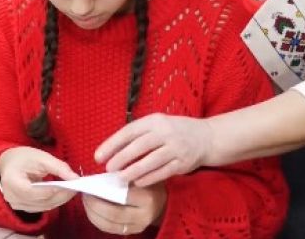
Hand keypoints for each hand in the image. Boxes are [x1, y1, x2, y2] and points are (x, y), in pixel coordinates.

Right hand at [0, 146, 79, 212]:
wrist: (9, 164)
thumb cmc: (23, 158)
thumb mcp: (41, 157)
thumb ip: (58, 167)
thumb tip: (75, 178)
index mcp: (12, 181)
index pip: (33, 192)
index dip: (51, 191)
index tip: (69, 185)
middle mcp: (12, 197)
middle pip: (41, 201)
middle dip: (60, 195)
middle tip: (76, 187)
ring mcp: (17, 204)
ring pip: (44, 207)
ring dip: (60, 199)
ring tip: (72, 189)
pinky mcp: (24, 207)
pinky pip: (42, 207)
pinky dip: (54, 201)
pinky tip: (63, 193)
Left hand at [82, 183, 167, 235]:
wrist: (163, 202)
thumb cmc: (148, 183)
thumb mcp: (140, 175)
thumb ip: (123, 176)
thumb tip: (97, 177)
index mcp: (146, 198)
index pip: (121, 196)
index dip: (102, 191)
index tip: (90, 183)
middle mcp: (143, 215)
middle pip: (112, 213)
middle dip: (94, 204)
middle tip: (85, 193)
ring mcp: (137, 226)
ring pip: (108, 224)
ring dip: (92, 213)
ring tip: (85, 200)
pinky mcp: (132, 232)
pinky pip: (109, 229)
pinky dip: (96, 220)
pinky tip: (91, 210)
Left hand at [94, 113, 213, 186]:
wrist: (207, 137)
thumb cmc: (174, 131)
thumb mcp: (157, 124)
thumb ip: (138, 135)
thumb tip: (112, 151)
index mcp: (154, 121)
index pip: (129, 131)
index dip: (112, 144)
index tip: (98, 156)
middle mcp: (165, 132)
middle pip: (139, 146)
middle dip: (121, 158)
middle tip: (108, 169)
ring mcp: (176, 148)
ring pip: (151, 161)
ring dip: (134, 171)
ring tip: (120, 178)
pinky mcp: (183, 163)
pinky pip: (164, 172)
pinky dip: (150, 178)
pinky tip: (138, 183)